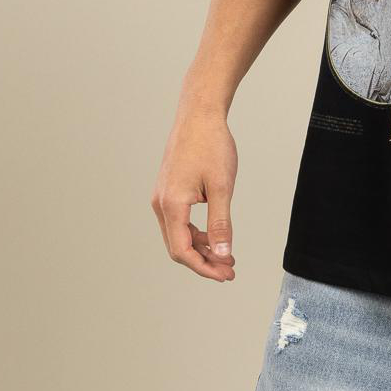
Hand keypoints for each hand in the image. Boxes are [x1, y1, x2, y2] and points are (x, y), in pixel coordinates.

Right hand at [152, 111, 237, 281]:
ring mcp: (162, 197)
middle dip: (204, 262)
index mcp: (172, 205)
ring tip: (226, 255)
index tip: (226, 275)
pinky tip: (215, 235)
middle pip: (178, 247)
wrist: (199, 116)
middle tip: (229, 269)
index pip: (182, 251)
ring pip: (178, 235)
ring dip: (201, 248)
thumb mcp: (222, 188)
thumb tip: (223, 255)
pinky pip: (178, 221)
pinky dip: (196, 233)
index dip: (204, 268)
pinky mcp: (168, 191)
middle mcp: (161, 203)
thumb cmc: (211, 146)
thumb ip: (221, 224)